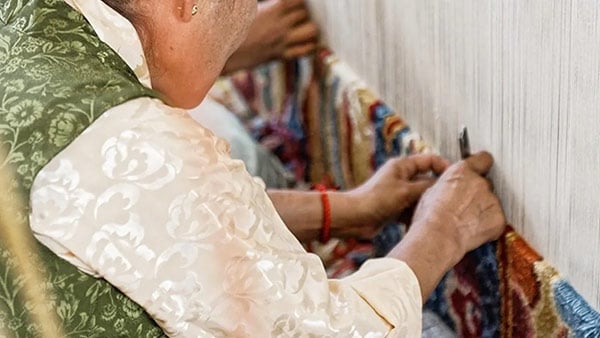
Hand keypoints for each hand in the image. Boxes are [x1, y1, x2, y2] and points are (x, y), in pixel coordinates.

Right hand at [223, 0, 318, 73]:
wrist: (225, 53)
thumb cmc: (236, 29)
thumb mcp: (251, 10)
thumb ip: (271, 4)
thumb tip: (282, 3)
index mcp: (272, 11)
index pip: (298, 0)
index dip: (303, 1)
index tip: (302, 3)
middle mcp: (279, 26)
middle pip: (307, 14)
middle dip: (308, 13)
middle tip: (303, 15)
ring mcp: (282, 42)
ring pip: (311, 32)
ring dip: (312, 28)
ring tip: (307, 27)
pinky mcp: (281, 56)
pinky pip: (305, 51)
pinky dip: (310, 46)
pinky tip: (307, 42)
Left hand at [347, 154, 450, 227]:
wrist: (354, 218)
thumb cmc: (374, 200)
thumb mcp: (406, 191)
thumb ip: (427, 187)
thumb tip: (445, 185)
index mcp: (403, 166)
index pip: (430, 160)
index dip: (444, 167)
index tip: (456, 177)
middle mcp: (401, 177)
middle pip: (427, 180)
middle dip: (436, 190)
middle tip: (450, 198)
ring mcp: (399, 192)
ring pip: (421, 197)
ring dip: (426, 205)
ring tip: (436, 212)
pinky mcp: (395, 207)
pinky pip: (412, 209)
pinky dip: (417, 215)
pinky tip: (422, 221)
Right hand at [388, 151, 505, 300]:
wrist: (438, 237)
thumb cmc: (429, 217)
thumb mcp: (430, 191)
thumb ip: (447, 183)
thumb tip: (449, 186)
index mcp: (462, 172)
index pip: (483, 159)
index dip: (482, 165)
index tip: (481, 169)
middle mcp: (480, 182)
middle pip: (485, 183)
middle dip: (478, 192)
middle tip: (464, 205)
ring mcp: (491, 200)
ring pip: (491, 202)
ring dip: (483, 208)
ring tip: (466, 221)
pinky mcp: (498, 219)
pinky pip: (497, 219)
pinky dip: (489, 224)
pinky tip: (473, 230)